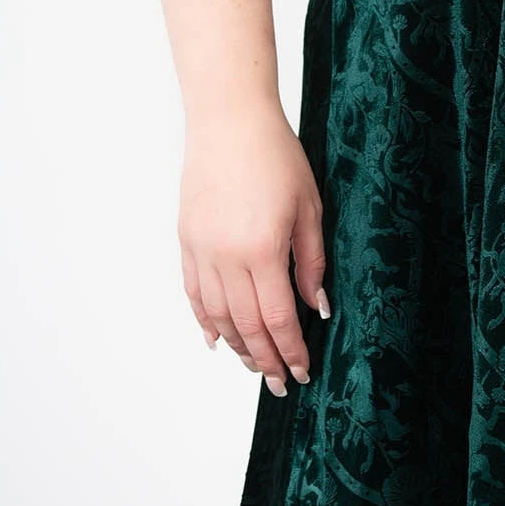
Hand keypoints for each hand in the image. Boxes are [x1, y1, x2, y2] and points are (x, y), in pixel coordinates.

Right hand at [178, 110, 328, 393]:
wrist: (230, 121)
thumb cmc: (277, 157)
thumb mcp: (309, 208)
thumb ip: (311, 262)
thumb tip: (317, 307)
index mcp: (262, 251)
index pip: (277, 319)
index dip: (290, 351)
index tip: (302, 373)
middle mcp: (227, 258)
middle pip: (245, 326)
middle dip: (265, 360)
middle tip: (280, 384)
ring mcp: (202, 250)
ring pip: (217, 315)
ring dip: (236, 346)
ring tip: (254, 366)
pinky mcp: (187, 240)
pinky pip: (194, 292)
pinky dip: (205, 320)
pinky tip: (216, 339)